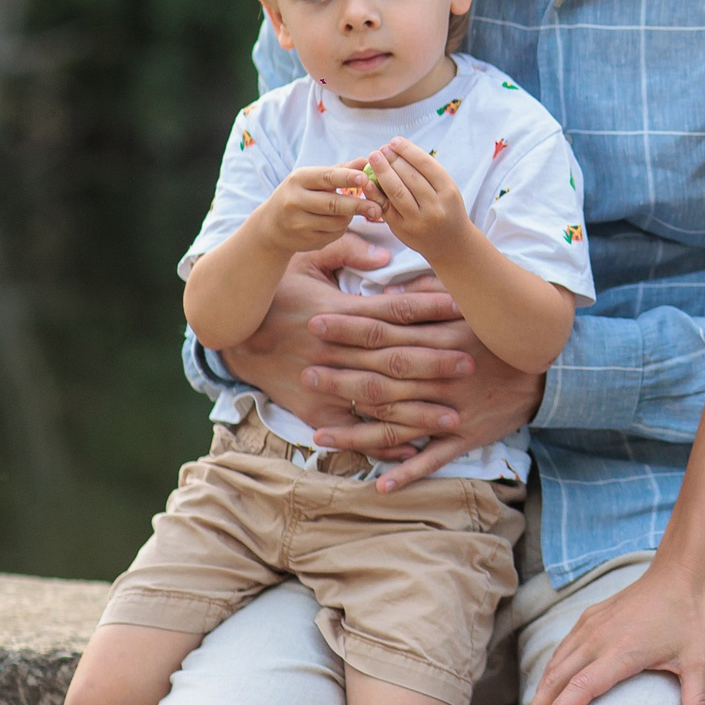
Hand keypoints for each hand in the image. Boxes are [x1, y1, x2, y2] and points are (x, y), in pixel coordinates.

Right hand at [220, 240, 465, 453]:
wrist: (233, 333)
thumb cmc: (277, 292)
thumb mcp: (305, 261)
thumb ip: (345, 252)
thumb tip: (386, 257)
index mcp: (340, 312)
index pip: (394, 310)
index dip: (431, 309)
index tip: (464, 310)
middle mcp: (335, 350)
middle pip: (393, 357)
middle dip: (434, 363)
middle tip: (471, 365)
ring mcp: (323, 383)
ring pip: (376, 398)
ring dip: (416, 410)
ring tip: (454, 417)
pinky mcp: (311, 411)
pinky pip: (349, 430)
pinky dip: (378, 441)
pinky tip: (409, 451)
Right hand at [259, 165, 381, 253]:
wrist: (271, 226)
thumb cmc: (299, 195)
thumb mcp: (312, 179)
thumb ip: (340, 170)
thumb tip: (365, 161)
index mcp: (298, 179)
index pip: (326, 177)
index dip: (347, 178)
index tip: (365, 178)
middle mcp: (295, 200)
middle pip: (333, 204)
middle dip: (359, 205)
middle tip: (377, 207)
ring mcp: (298, 223)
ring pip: (337, 221)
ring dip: (350, 217)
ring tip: (350, 211)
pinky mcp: (305, 240)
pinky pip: (334, 234)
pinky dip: (341, 229)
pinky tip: (335, 223)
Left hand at [301, 307, 544, 491]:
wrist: (549, 372)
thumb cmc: (502, 336)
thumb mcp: (472, 306)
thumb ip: (431, 296)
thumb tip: (388, 291)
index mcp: (444, 340)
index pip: (387, 333)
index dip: (350, 328)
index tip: (317, 323)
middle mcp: (444, 377)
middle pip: (384, 378)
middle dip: (342, 376)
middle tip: (305, 373)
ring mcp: (454, 411)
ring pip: (400, 424)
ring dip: (358, 432)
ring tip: (319, 434)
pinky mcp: (466, 437)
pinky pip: (434, 458)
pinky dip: (407, 472)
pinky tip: (378, 484)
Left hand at [359, 138, 472, 260]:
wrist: (451, 244)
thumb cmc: (447, 210)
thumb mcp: (448, 191)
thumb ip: (429, 174)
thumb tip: (399, 151)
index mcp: (449, 192)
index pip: (426, 165)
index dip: (408, 150)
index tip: (395, 141)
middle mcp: (435, 207)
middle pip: (410, 176)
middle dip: (393, 159)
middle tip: (381, 149)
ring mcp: (417, 219)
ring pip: (397, 191)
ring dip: (383, 171)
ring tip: (374, 158)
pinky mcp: (402, 229)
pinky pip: (385, 207)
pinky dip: (375, 192)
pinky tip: (367, 181)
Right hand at [514, 562, 704, 704]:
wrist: (679, 573)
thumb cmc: (690, 619)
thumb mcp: (700, 661)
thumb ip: (698, 701)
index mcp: (622, 651)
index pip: (582, 687)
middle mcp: (599, 638)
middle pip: (558, 679)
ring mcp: (591, 626)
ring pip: (555, 664)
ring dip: (539, 693)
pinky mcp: (589, 618)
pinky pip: (562, 649)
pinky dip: (549, 672)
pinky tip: (546, 687)